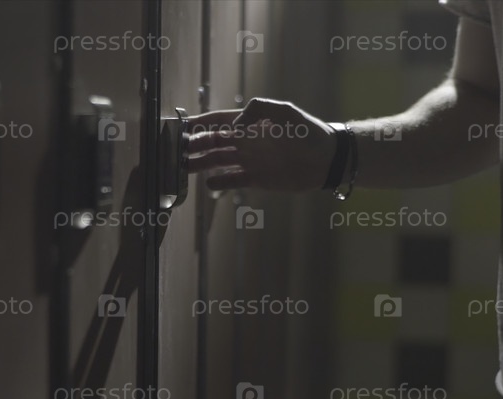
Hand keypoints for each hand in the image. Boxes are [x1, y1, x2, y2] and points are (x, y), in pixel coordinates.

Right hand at [186, 98, 336, 190]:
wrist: (326, 158)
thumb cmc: (307, 131)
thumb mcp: (283, 111)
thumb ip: (256, 111)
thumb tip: (234, 128)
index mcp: (248, 122)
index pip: (217, 122)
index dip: (198, 124)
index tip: (180, 127)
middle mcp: (245, 141)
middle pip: (212, 143)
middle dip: (194, 146)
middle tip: (176, 151)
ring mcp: (249, 160)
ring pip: (217, 162)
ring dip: (201, 164)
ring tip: (184, 168)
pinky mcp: (256, 178)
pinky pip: (232, 180)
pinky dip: (220, 182)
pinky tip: (209, 183)